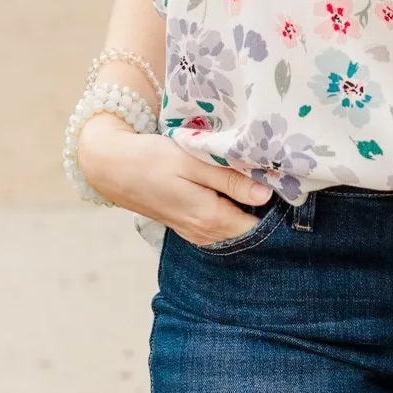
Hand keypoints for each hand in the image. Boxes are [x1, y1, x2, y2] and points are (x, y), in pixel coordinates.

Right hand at [77, 112, 272, 245]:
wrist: (114, 167)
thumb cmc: (153, 159)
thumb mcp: (194, 162)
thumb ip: (230, 180)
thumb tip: (266, 194)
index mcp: (210, 218)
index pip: (257, 225)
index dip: (272, 205)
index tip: (278, 181)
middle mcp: (204, 233)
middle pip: (247, 227)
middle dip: (259, 205)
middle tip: (265, 174)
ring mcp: (194, 232)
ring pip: (233, 226)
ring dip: (242, 206)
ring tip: (245, 177)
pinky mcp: (186, 226)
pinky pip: (218, 224)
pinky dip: (227, 209)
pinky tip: (225, 187)